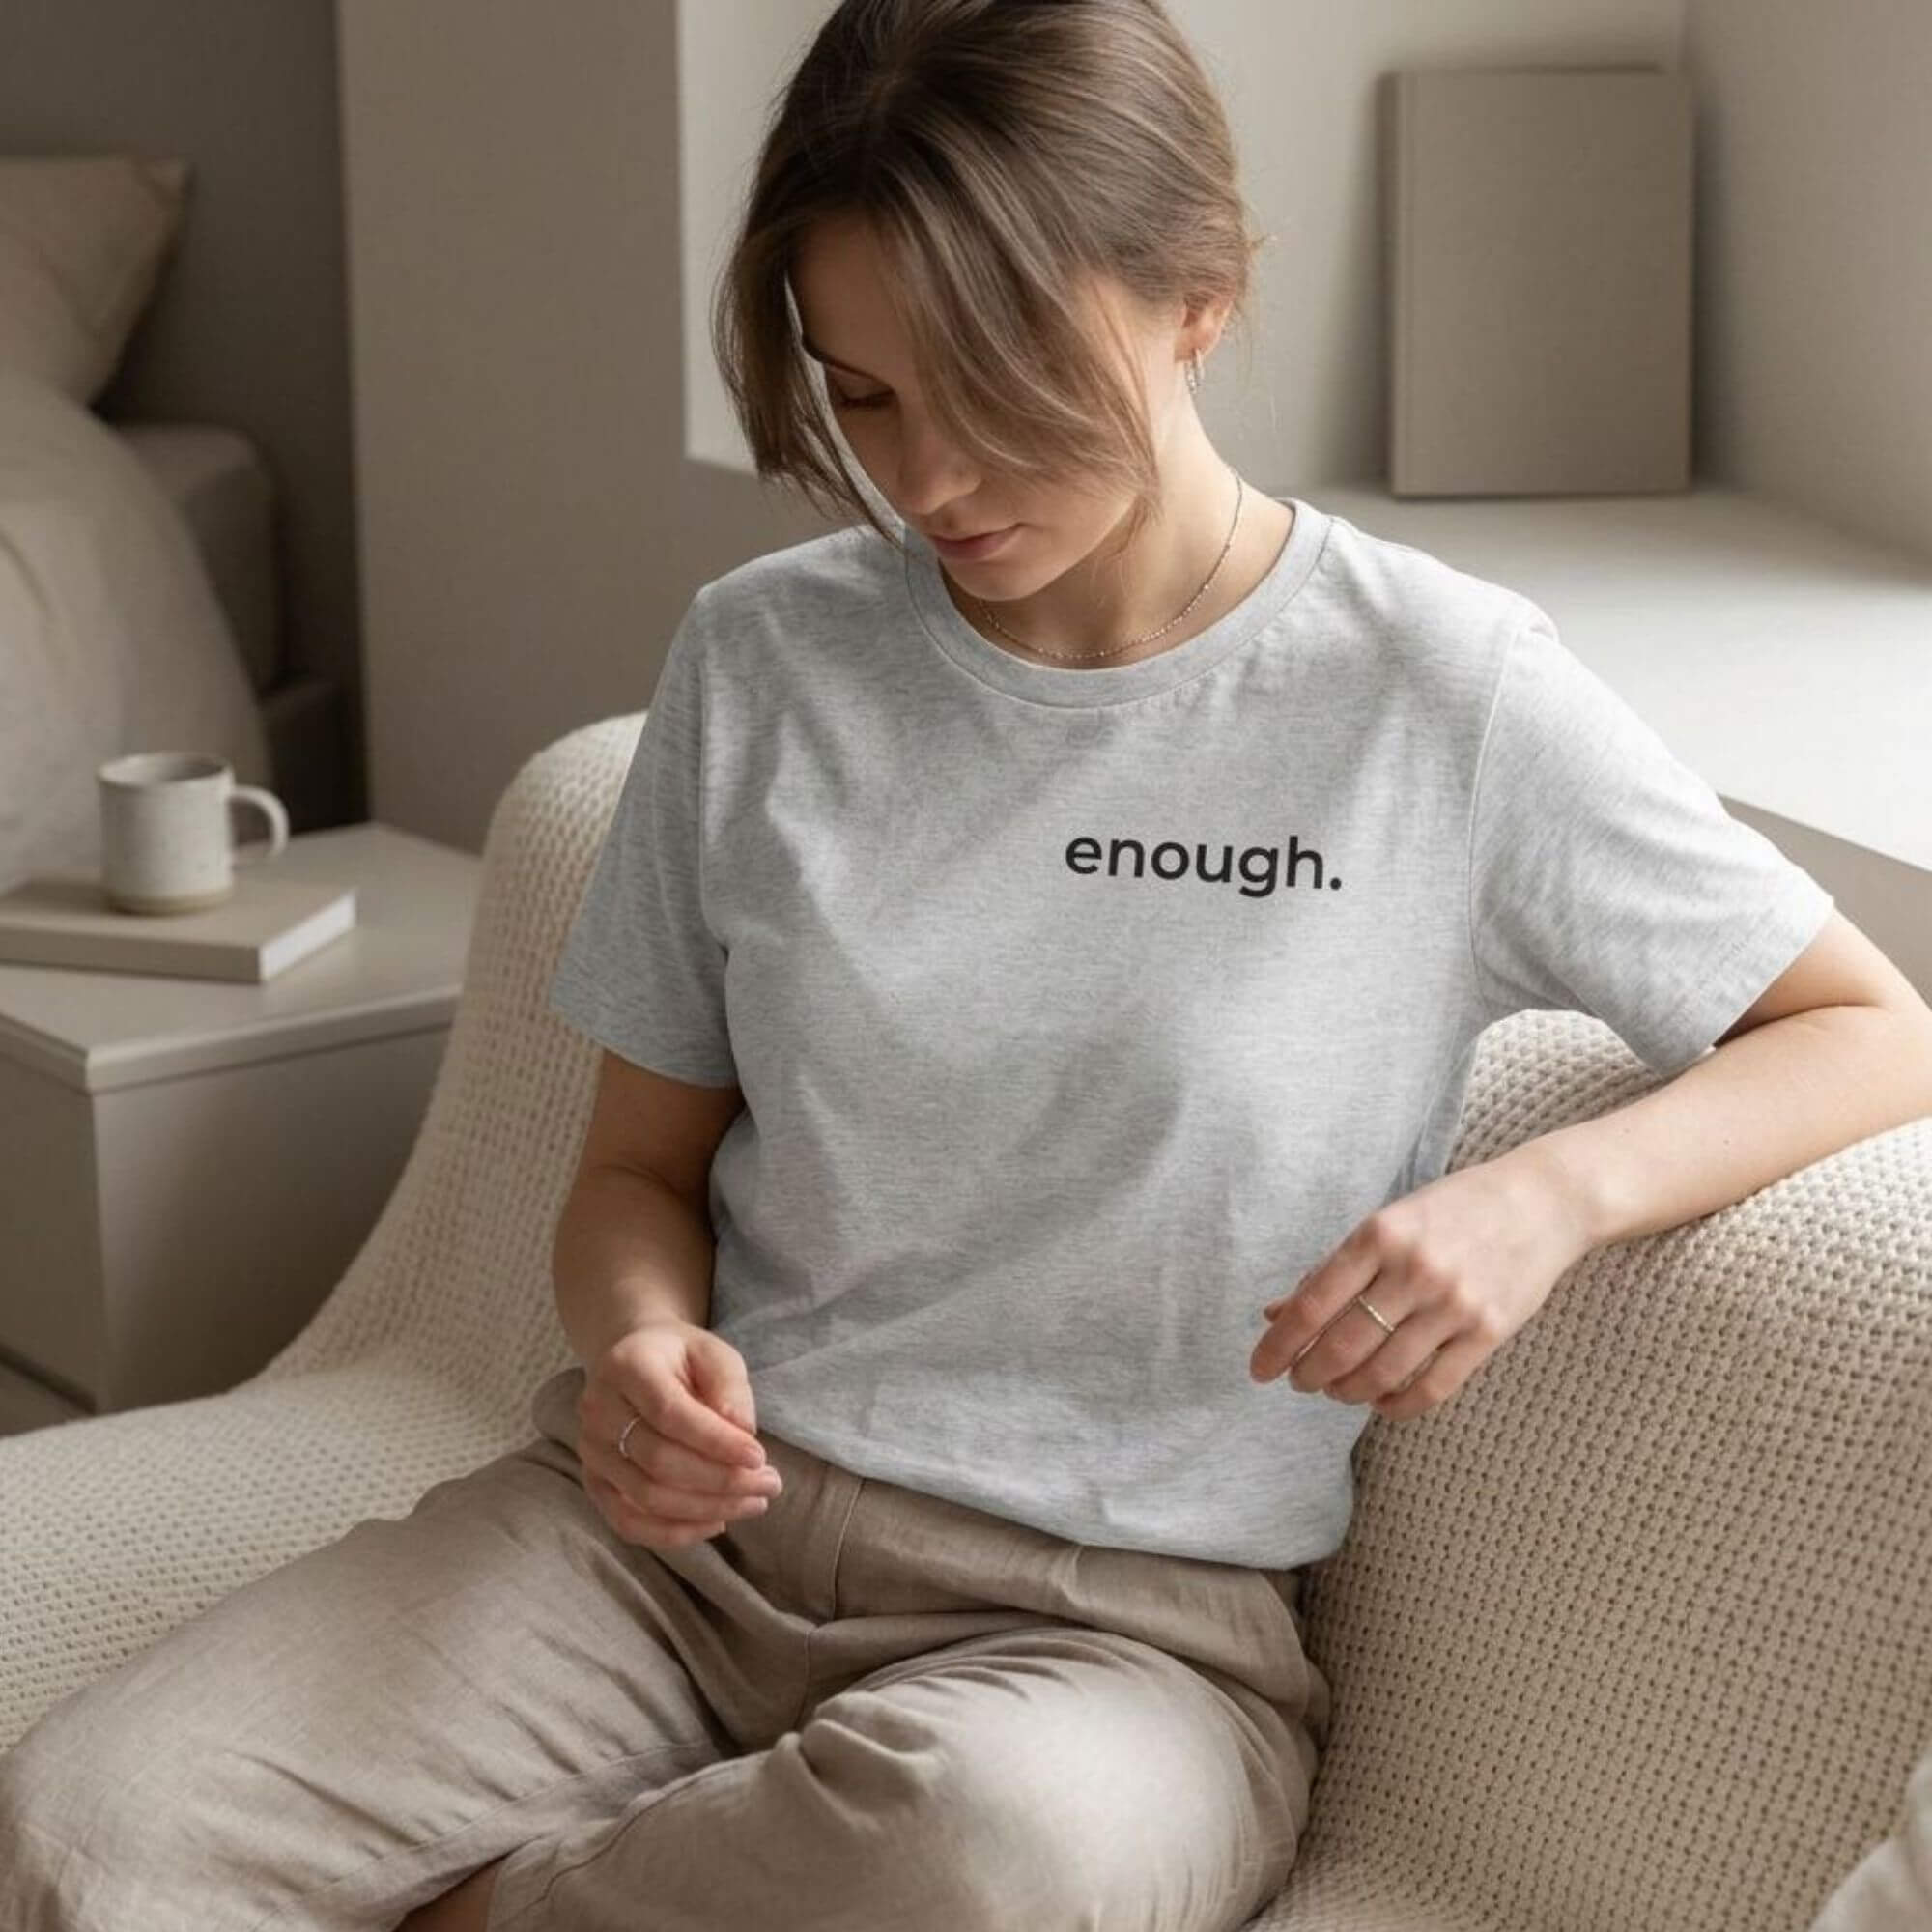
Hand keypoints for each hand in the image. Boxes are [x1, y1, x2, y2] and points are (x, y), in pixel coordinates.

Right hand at [576, 1318, 784, 1548]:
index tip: (759, 1457)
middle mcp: (597, 1410)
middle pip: (658, 1461)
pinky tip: (716, 1522)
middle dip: (720, 1480)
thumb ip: (729, 1387)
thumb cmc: (682, 1358)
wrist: (637, 1363)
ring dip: (706, 1509)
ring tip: (753, 1503)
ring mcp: (591, 1450)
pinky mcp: (594, 1482)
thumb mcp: (713, 1353)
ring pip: (646, 1497)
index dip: (716, 1442)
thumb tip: (743, 1431)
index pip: (670, 1414)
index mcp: (627, 1366)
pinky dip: (675, 1532)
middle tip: (769, 1484)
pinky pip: (629, 1522)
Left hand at [1248, 1148, 1595, 1420]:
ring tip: (1335, 1389)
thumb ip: (1332, 1270)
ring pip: (1382, 1372)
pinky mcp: (1488, 1333)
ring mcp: (1454, 1304)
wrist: (1541, 1202)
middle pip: (1342, 1346)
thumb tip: (1274, 1313)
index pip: (1312, 1305)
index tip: (1259, 1369)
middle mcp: (1415, 1269)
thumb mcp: (1386, 1224)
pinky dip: (1396, 1404)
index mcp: (1379, 1234)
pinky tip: (1379, 1400)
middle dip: (1308, 1374)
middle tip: (1298, 1381)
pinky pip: (1432, 1388)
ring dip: (1347, 1391)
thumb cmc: (1451, 1210)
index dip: (1278, 1346)